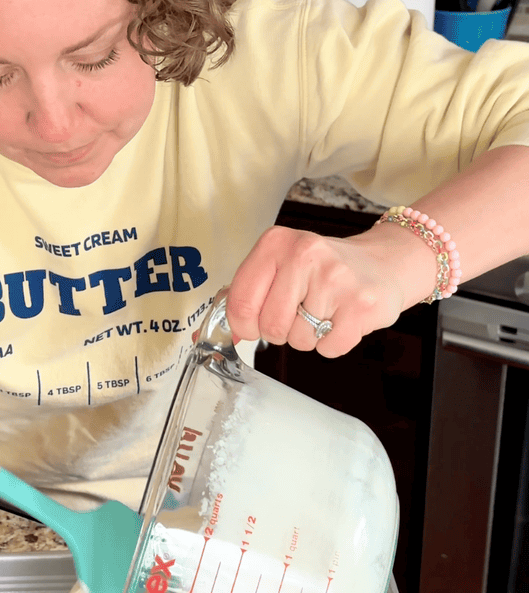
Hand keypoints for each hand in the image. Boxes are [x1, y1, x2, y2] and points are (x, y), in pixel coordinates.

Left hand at [225, 222, 435, 356]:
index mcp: (276, 243)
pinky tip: (342, 318)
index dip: (243, 325)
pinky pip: (329, 348)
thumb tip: (209, 336)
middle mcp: (305, 254)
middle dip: (280, 331)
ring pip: (299, 340)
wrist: (383, 263)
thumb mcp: (281, 267)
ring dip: (309, 337)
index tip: (253, 325)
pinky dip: (333, 343)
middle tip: (299, 314)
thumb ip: (245, 297)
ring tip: (325, 311)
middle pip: (270, 326)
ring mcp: (336, 279)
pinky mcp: (362, 305)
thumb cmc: (324, 270)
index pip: (240, 302)